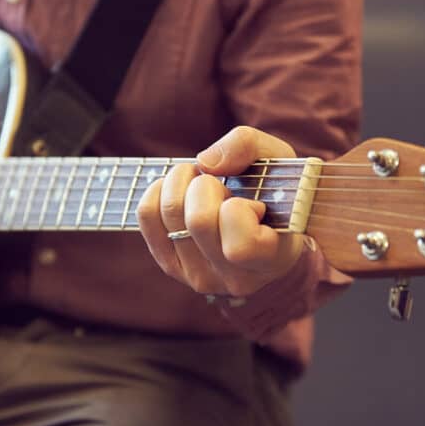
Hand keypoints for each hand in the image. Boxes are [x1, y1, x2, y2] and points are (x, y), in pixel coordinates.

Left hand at [137, 126, 306, 297]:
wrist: (263, 226)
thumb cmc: (274, 193)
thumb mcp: (277, 160)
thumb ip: (249, 146)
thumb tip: (205, 162)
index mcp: (271, 260)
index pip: (240, 247)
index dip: (239, 210)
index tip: (253, 203)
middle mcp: (235, 279)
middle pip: (198, 221)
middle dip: (206, 185)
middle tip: (220, 185)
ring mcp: (200, 276)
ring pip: (170, 215)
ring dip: (181, 183)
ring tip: (201, 185)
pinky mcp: (171, 266)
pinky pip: (146, 216)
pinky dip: (158, 191)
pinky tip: (180, 192)